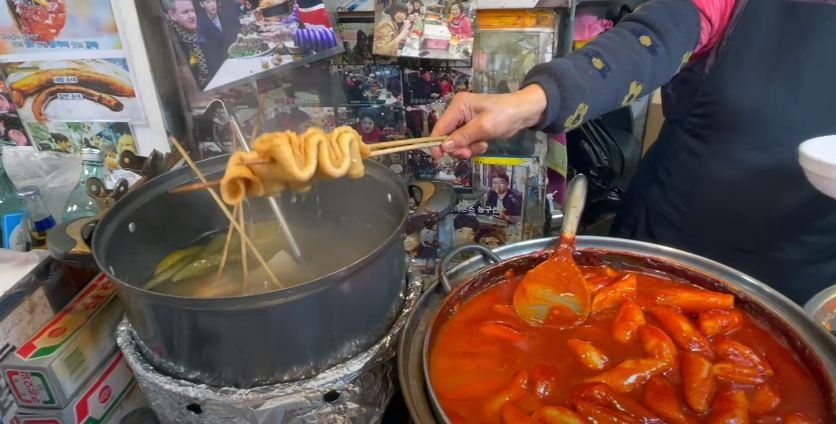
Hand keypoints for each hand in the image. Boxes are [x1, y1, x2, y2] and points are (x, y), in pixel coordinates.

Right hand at [431, 84, 546, 158]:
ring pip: (456, 142)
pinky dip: (473, 147)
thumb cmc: (505, 115)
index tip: (439, 158)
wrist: (524, 113)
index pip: (440, 126)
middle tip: (470, 153)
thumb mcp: (484, 127)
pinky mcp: (471, 128)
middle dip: (458, 147)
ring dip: (468, 148)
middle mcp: (458, 112)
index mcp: (458, 106)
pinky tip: (484, 144)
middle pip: (447, 136)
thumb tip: (444, 146)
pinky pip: (465, 143)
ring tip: (482, 146)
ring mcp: (464, 121)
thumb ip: (463, 137)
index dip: (437, 143)